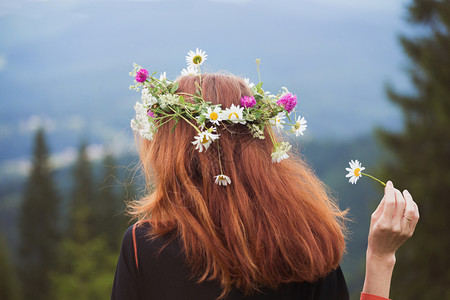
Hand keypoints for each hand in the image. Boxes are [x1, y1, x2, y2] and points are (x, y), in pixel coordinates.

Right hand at [362, 181, 419, 297]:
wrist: (382, 250)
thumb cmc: (375, 232)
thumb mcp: (374, 218)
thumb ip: (382, 205)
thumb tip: (388, 191)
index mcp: (384, 223)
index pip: (390, 202)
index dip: (390, 190)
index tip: (388, 183)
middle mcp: (395, 227)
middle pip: (401, 204)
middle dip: (397, 193)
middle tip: (394, 188)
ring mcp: (404, 230)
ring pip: (411, 209)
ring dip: (408, 198)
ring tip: (404, 192)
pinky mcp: (410, 232)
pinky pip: (415, 217)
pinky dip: (414, 207)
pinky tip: (409, 202)